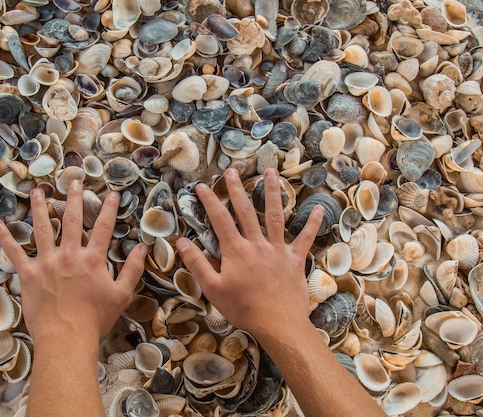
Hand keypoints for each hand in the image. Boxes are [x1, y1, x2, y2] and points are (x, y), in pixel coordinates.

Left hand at [0, 181, 147, 341]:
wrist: (67, 338)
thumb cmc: (95, 319)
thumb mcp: (122, 295)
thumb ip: (133, 270)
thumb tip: (142, 248)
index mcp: (92, 260)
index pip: (103, 227)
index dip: (109, 208)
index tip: (112, 194)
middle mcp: (69, 255)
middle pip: (71, 220)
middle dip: (73, 198)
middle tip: (73, 181)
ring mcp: (47, 263)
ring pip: (42, 228)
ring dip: (39, 208)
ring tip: (37, 192)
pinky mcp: (29, 275)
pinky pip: (14, 253)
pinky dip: (5, 238)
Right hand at [176, 168, 323, 337]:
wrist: (278, 324)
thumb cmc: (243, 308)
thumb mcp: (213, 289)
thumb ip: (197, 264)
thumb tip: (183, 242)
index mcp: (235, 250)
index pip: (220, 219)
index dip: (210, 201)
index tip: (201, 186)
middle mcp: (257, 244)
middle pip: (245, 211)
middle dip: (237, 189)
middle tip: (231, 171)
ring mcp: (278, 250)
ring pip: (274, 216)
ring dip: (272, 193)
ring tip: (270, 172)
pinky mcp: (295, 260)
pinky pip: (304, 239)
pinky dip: (312, 224)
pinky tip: (319, 208)